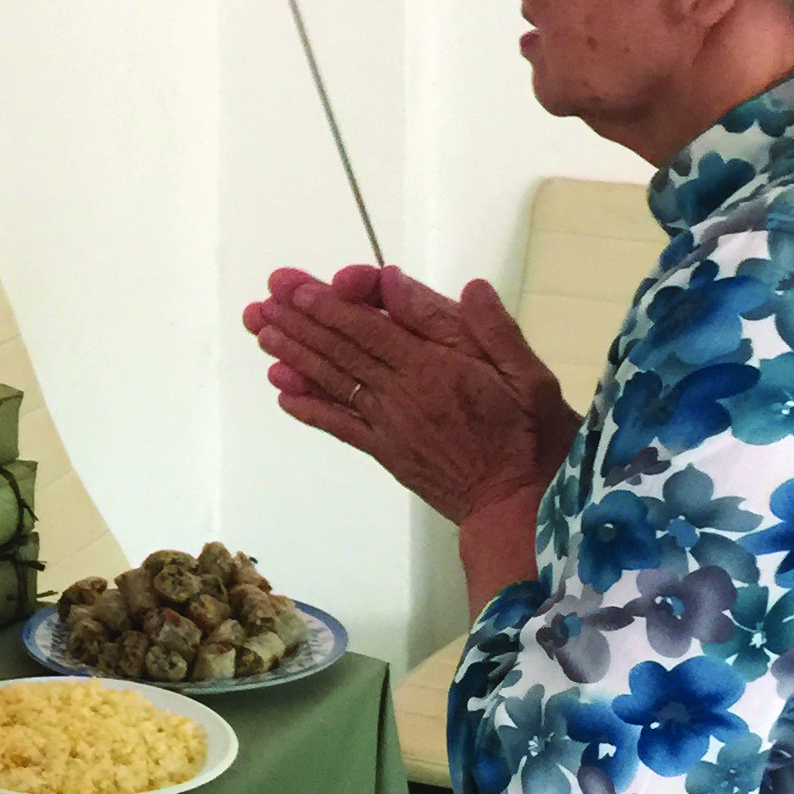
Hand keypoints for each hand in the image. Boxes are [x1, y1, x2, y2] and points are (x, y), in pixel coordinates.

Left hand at [240, 263, 577, 564]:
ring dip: (295, 355)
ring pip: (334, 381)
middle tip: (262, 300)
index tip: (296, 288)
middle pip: (342, 350)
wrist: (520, 507)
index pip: (372, 328)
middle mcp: (403, 394)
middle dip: (299, 321)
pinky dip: (310, 407)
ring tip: (262, 332)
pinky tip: (282, 391)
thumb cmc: (531, 434)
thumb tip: (458, 286)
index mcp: (436, 368)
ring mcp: (390, 425)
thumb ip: (489, 329)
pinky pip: (341, 425)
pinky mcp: (386, 452)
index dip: (330, 307)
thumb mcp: (527, 373)